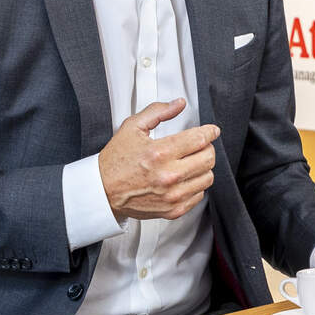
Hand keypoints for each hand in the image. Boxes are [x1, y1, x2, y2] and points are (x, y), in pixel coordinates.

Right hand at [98, 98, 219, 221]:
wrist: (102, 192)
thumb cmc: (115, 161)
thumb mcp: (132, 128)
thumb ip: (157, 112)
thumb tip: (179, 104)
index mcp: (159, 153)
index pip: (200, 139)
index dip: (210, 132)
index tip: (212, 130)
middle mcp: (168, 176)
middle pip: (208, 158)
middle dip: (207, 147)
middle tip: (199, 145)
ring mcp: (172, 195)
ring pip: (208, 177)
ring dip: (203, 166)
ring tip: (191, 162)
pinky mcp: (173, 210)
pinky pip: (199, 195)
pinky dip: (195, 185)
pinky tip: (184, 178)